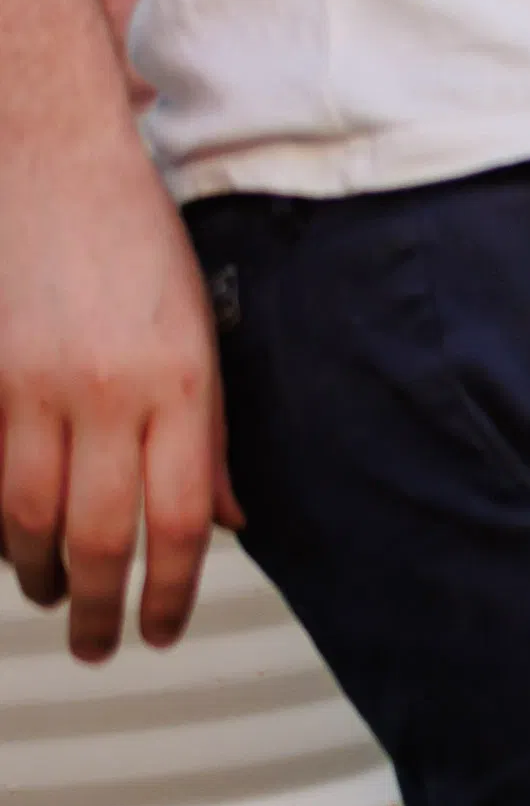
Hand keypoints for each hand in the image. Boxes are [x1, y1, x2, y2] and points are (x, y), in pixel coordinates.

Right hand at [0, 111, 226, 660]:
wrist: (54, 164)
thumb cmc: (136, 240)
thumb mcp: (204, 332)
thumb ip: (213, 431)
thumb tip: (231, 518)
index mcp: (182, 380)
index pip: (185, 517)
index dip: (174, 589)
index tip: (165, 627)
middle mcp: (107, 391)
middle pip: (99, 535)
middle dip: (100, 605)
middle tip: (99, 641)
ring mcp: (32, 389)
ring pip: (27, 521)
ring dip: (38, 575)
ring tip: (52, 595)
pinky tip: (11, 544)